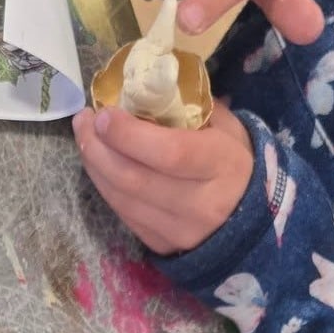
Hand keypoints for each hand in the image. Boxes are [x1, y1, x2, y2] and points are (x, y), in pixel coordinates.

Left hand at [73, 101, 253, 255]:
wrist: (249, 221)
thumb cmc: (234, 164)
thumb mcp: (226, 128)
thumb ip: (189, 107)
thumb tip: (144, 86)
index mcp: (221, 166)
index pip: (169, 153)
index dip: (129, 134)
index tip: (104, 114)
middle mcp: (200, 204)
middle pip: (135, 178)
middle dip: (99, 147)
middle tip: (84, 120)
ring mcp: (178, 230)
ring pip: (123, 199)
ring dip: (95, 167)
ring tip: (85, 137)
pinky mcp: (161, 246)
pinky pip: (125, 215)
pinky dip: (106, 187)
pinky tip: (99, 165)